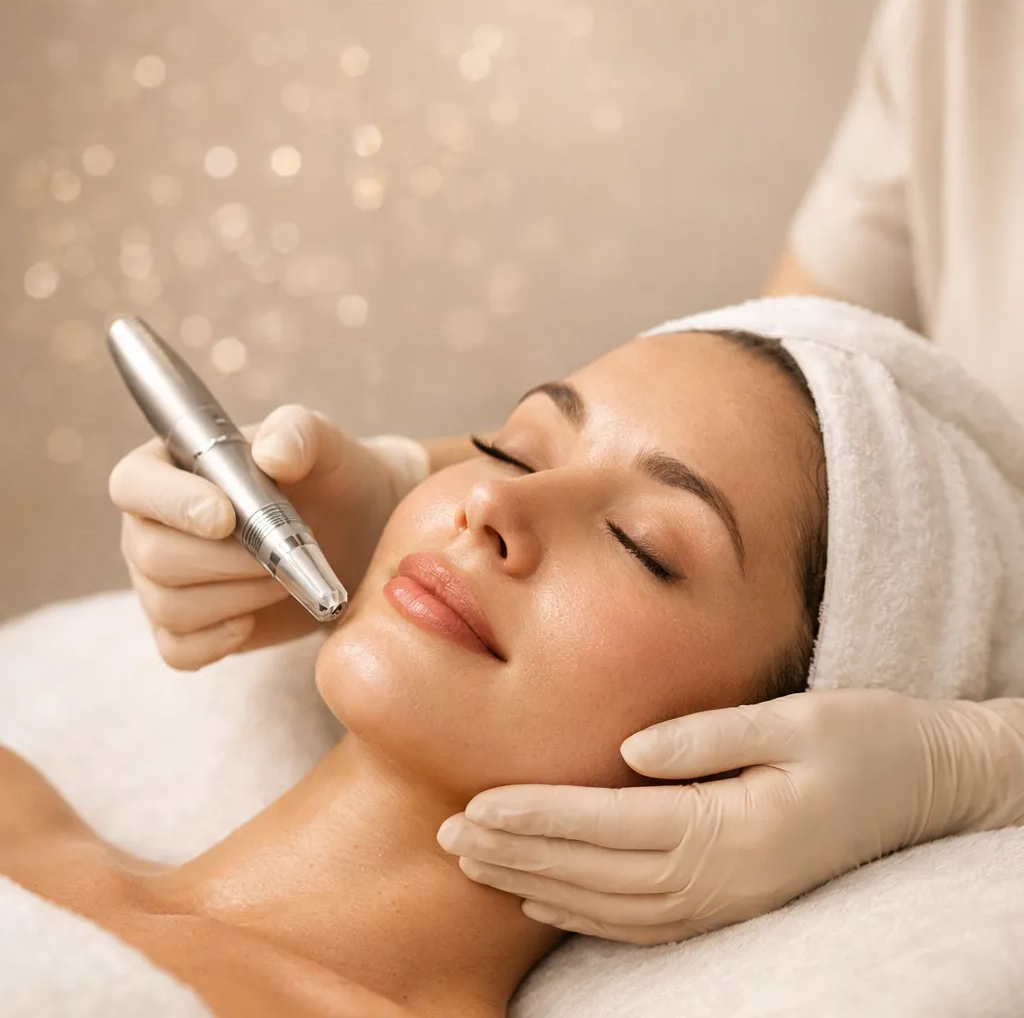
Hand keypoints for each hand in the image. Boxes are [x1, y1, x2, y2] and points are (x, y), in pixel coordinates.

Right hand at [110, 405, 403, 669]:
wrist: (358, 534)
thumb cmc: (331, 479)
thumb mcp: (325, 445)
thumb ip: (298, 434)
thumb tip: (270, 454)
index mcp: (171, 466)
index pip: (134, 483)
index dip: (171, 502)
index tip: (225, 516)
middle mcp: (152, 524)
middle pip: (152, 554)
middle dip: (225, 561)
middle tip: (282, 552)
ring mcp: (162, 580)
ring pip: (169, 606)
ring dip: (238, 597)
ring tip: (284, 577)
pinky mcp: (187, 628)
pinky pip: (180, 650)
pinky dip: (221, 639)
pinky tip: (256, 617)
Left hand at [437, 689, 1023, 943]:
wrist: (924, 786)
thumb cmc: (862, 740)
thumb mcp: (794, 720)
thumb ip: (708, 736)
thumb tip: (629, 750)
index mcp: (729, 829)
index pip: (607, 825)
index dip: (537, 816)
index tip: (476, 804)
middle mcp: (719, 878)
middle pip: (594, 871)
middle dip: (517, 851)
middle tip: (448, 833)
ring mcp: (723, 899)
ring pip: (607, 902)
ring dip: (535, 881)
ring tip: (474, 860)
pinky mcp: (728, 900)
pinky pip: (639, 918)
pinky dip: (580, 910)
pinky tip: (540, 896)